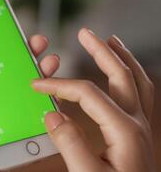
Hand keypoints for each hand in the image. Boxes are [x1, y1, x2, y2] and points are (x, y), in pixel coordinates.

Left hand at [0, 30, 59, 171]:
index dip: (0, 42)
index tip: (12, 28)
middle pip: (10, 70)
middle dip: (26, 54)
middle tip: (39, 42)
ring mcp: (2, 114)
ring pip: (26, 89)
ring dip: (41, 74)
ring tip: (52, 62)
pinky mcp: (15, 130)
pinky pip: (34, 112)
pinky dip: (47, 101)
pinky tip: (55, 92)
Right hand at [32, 28, 155, 171]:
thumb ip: (71, 145)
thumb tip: (52, 114)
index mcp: (123, 129)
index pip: (87, 93)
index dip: (59, 85)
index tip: (37, 85)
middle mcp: (136, 121)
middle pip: (121, 74)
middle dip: (101, 51)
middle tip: (85, 33)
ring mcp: (141, 125)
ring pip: (136, 80)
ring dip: (122, 57)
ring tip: (110, 40)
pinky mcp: (137, 132)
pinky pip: (139, 93)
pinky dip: (130, 75)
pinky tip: (120, 73)